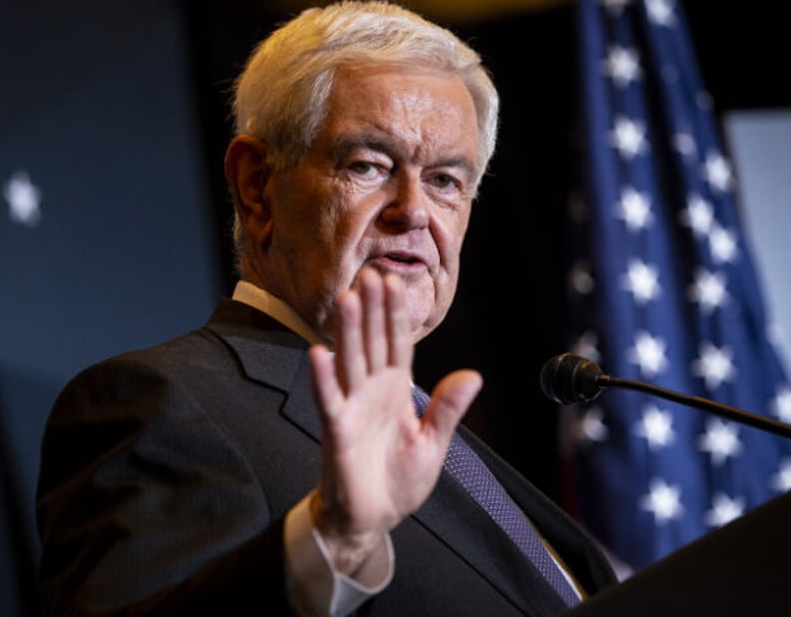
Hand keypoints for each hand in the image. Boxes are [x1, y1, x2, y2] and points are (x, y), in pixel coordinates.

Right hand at [308, 267, 481, 574]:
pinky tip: (318, 353)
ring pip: (351, 361)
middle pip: (372, 343)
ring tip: (347, 298)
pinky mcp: (336, 431)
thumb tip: (473, 376)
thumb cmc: (398, 480)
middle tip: (369, 274)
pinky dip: (324, 378)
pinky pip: (330, 400)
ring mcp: (353, 408)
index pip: (397, 344)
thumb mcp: (433, 444)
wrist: (372, 518)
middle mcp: (372, 391)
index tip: (394, 282)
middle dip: (371, 309)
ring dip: (348, 331)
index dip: (395, 314)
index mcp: (396, 390)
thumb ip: (447, 409)